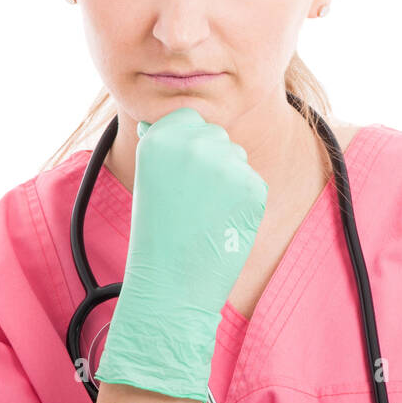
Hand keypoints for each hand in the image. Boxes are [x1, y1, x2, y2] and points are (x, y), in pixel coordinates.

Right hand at [94, 107, 267, 400]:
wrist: (170, 284)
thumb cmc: (156, 235)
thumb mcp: (147, 181)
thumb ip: (162, 148)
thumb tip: (166, 123)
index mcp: (161, 138)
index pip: (188, 118)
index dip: (187, 144)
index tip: (181, 172)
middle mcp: (194, 143)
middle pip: (216, 137)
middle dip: (210, 162)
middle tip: (193, 201)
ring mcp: (226, 164)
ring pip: (237, 159)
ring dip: (228, 181)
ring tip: (205, 214)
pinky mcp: (253, 186)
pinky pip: (253, 183)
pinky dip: (244, 202)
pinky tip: (223, 224)